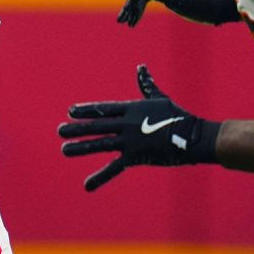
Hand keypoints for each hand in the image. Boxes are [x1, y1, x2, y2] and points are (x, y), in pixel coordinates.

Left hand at [58, 65, 218, 190]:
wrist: (193, 137)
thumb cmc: (177, 116)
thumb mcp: (159, 98)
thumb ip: (146, 85)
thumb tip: (141, 67)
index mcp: (132, 108)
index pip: (104, 108)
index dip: (87, 110)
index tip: (71, 111)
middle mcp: (127, 124)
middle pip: (98, 125)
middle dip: (77, 128)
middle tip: (60, 130)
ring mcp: (130, 141)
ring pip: (100, 144)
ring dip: (80, 147)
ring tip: (64, 149)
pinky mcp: (136, 157)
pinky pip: (114, 168)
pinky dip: (100, 177)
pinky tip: (87, 185)